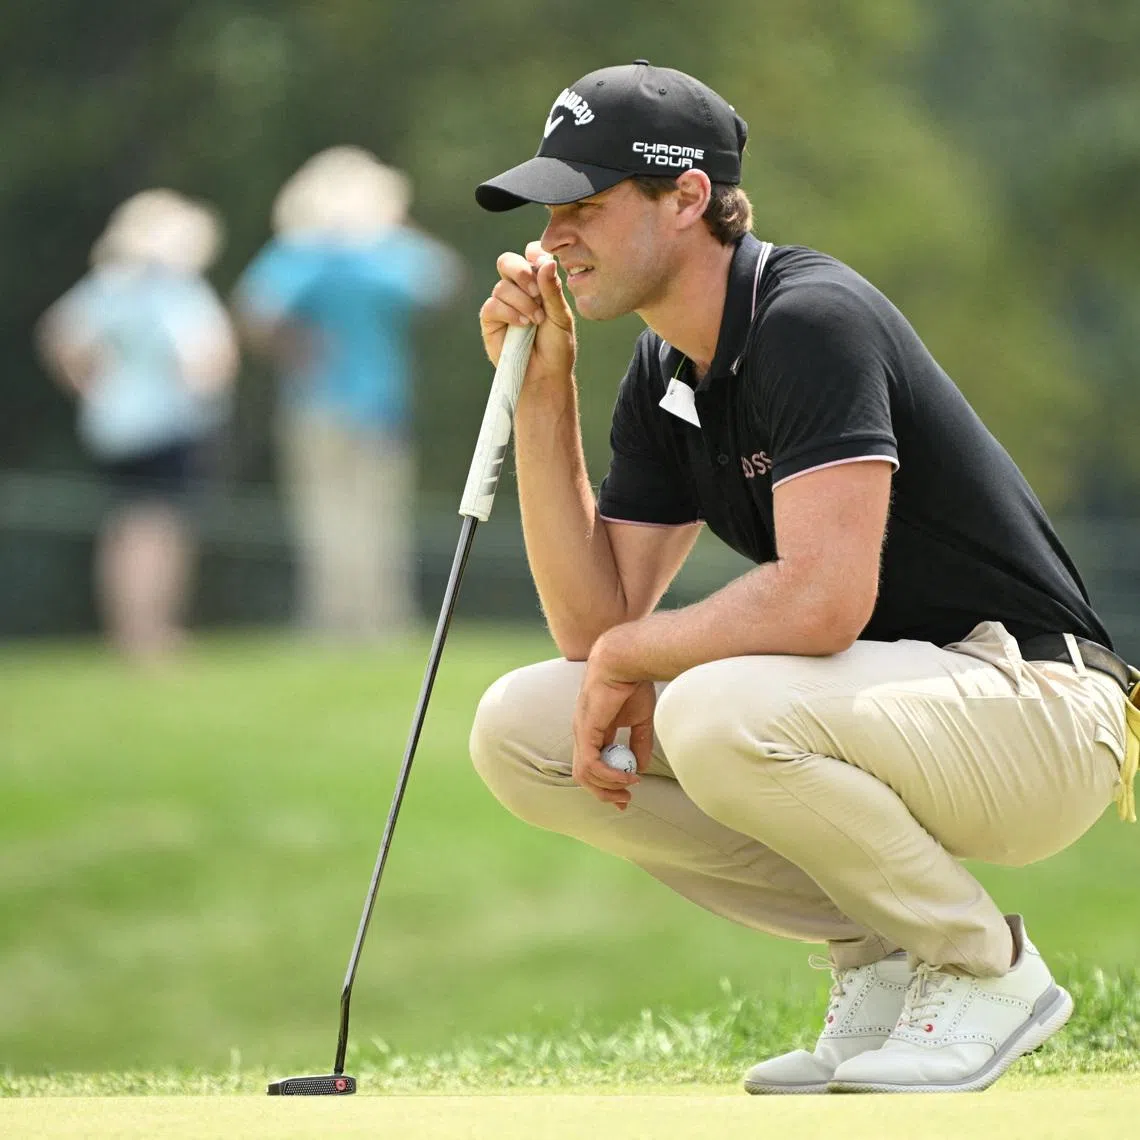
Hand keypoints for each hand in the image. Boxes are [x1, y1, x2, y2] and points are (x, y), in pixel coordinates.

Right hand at [479, 241, 575, 385]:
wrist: (546, 374)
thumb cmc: (557, 347)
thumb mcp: (561, 316)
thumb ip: (552, 290)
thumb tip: (546, 262)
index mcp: (538, 283)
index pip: (530, 255)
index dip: (534, 254)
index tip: (545, 266)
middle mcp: (518, 290)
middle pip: (507, 262)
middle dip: (521, 272)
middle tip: (536, 292)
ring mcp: (503, 304)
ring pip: (502, 286)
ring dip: (521, 302)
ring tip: (536, 321)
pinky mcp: (490, 320)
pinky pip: (492, 305)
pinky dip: (509, 312)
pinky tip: (522, 324)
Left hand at [572, 650, 655, 811]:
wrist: (625, 663)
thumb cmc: (632, 684)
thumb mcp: (640, 720)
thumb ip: (639, 743)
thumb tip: (639, 768)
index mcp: (594, 731)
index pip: (593, 766)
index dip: (608, 784)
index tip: (626, 796)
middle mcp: (583, 734)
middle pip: (584, 775)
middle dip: (604, 792)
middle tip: (625, 800)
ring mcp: (581, 733)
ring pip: (584, 775)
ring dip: (607, 787)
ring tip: (629, 787)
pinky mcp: (585, 730)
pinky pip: (591, 764)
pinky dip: (609, 775)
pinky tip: (627, 776)